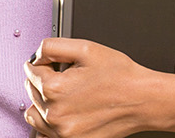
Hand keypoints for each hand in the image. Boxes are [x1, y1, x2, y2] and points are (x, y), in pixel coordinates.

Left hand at [22, 37, 162, 137]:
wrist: (144, 100)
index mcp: (55, 88)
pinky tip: (61, 114)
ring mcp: (63, 131)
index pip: (30, 70)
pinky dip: (48, 125)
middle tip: (65, 77)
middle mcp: (55, 113)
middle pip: (31, 91)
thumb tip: (36, 56)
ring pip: (33, 114)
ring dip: (41, 102)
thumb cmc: (121, 75)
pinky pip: (44, 135)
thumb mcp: (86, 48)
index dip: (42, 63)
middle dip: (43, 80)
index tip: (53, 63)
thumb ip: (52, 46)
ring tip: (61, 95)